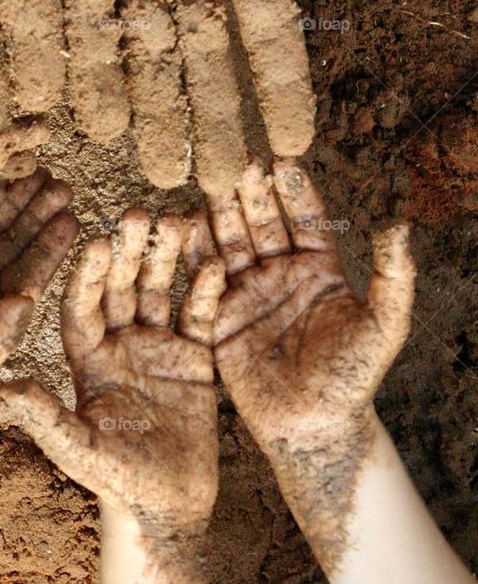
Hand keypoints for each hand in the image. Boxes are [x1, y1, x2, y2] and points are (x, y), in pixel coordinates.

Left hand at [1, 209, 225, 581]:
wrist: (168, 505)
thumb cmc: (116, 480)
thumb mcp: (78, 450)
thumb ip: (47, 418)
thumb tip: (6, 387)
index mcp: (87, 359)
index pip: (83, 307)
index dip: (89, 276)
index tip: (96, 242)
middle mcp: (119, 344)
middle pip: (122, 288)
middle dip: (130, 252)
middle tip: (138, 213)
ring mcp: (157, 347)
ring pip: (160, 292)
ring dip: (168, 258)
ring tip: (180, 220)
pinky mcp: (194, 358)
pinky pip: (199, 317)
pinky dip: (206, 292)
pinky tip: (214, 263)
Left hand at [60, 0, 416, 191]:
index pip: (268, 35)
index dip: (282, 92)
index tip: (296, 147)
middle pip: (202, 61)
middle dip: (210, 122)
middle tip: (216, 185)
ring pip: (140, 53)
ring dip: (150, 111)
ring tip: (159, 172)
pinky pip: (80, 17)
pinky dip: (87, 66)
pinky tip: (93, 118)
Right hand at [207, 157, 414, 566]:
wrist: (313, 429)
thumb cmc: (352, 380)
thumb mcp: (384, 326)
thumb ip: (394, 276)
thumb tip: (400, 224)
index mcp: (318, 268)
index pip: (305, 217)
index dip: (293, 188)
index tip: (281, 156)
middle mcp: (279, 274)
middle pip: (260, 221)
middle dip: (248, 189)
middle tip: (235, 154)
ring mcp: (247, 293)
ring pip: (228, 242)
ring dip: (217, 211)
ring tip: (205, 178)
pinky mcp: (218, 318)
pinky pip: (202, 279)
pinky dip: (192, 251)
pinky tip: (182, 224)